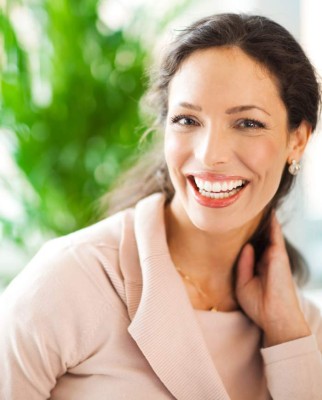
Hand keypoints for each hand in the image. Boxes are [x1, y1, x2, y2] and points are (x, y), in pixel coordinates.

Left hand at [236, 213, 310, 346]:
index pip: (250, 248)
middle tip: (241, 211)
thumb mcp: (242, 283)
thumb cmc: (257, 305)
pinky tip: (267, 210)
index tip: (232, 227)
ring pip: (266, 233)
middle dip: (251, 226)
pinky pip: (275, 233)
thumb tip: (246, 245)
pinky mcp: (279, 254)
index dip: (242, 238)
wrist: (274, 316)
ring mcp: (273, 256)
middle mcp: (266, 259)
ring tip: (254, 205)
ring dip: (261, 221)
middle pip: (258, 238)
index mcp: (257, 267)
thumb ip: (242, 263)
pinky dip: (272, 222)